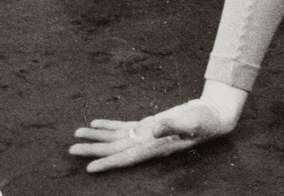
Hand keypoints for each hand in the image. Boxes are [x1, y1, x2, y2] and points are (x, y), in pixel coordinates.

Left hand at [69, 98, 227, 172]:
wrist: (212, 116)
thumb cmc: (204, 121)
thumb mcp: (192, 122)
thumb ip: (174, 126)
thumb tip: (155, 128)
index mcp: (155, 147)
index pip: (127, 158)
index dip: (108, 163)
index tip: (89, 168)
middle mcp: (146, 144)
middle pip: (115, 150)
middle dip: (93, 150)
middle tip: (71, 150)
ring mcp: (146, 135)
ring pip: (116, 139)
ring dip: (96, 137)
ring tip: (76, 135)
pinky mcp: (148, 126)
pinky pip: (124, 128)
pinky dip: (109, 126)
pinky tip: (96, 124)